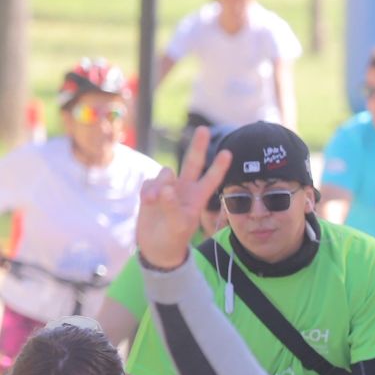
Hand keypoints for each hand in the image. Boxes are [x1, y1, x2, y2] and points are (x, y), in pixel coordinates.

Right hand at [137, 127, 232, 269]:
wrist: (156, 246)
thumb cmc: (173, 238)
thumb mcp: (177, 225)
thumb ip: (173, 206)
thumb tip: (166, 188)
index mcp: (198, 198)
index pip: (211, 180)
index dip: (219, 167)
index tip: (229, 153)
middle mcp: (185, 189)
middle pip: (192, 163)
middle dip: (198, 146)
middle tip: (204, 129)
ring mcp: (168, 188)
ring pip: (165, 173)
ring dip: (159, 185)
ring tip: (154, 201)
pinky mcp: (152, 190)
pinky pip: (149, 182)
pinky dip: (147, 191)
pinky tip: (146, 203)